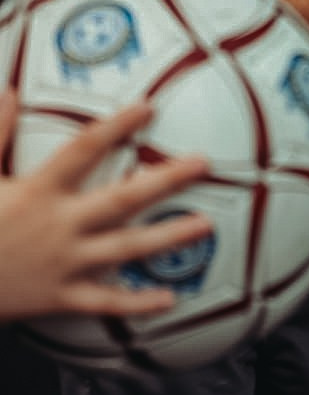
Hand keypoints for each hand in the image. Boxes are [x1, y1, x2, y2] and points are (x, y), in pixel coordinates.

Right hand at [0, 91, 210, 322]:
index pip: (84, 150)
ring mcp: (64, 263)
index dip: (117, 126)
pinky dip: (137, 302)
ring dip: (168, 237)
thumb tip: (10, 92)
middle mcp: (60, 225)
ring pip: (125, 248)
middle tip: (202, 164)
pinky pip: (105, 302)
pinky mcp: (61, 297)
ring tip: (204, 225)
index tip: (148, 107)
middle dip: (165, 180)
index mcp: (40, 192)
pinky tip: (169, 297)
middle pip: (121, 199)